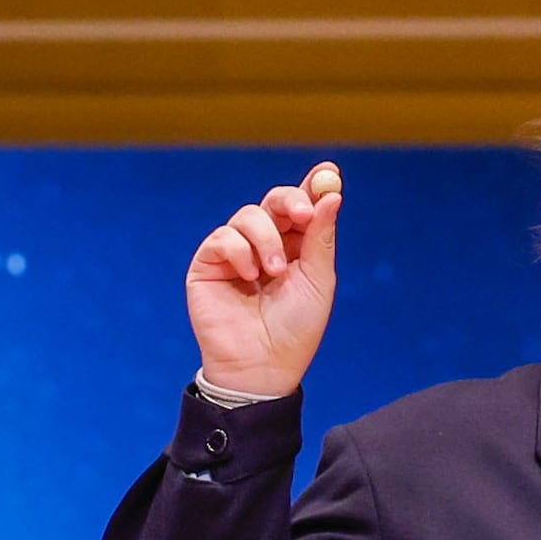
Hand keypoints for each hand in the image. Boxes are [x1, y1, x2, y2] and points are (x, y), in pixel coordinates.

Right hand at [184, 162, 341, 400]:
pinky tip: (250, 276)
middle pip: (274, 201)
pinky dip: (239, 251)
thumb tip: (332, 193)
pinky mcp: (208, 265)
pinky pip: (222, 237)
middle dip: (290, 201)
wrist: (262, 365)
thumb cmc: (295, 329)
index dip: (313, 186)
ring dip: (265, 238)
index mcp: (296, 247)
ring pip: (248, 215)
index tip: (328, 173)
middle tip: (303, 214)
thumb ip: (321, 236)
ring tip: (274, 271)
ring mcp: (235, 253)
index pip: (302, 206)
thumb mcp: (317, 279)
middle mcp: (265, 245)